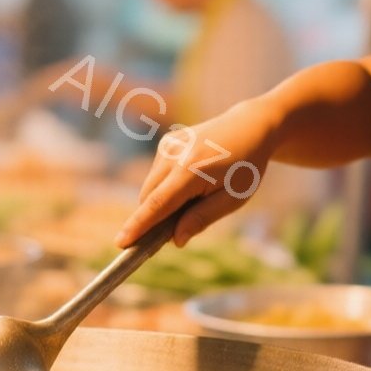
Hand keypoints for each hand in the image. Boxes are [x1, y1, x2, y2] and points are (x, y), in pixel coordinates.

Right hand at [115, 97, 281, 247]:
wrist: (249, 127)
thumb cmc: (246, 167)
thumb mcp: (233, 199)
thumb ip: (202, 218)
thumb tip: (175, 240)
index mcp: (192, 171)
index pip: (157, 205)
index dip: (137, 226)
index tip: (120, 243)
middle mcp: (174, 156)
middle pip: (148, 198)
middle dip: (152, 219)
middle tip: (172, 234)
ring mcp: (168, 146)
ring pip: (150, 187)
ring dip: (161, 202)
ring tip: (194, 199)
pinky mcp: (166, 142)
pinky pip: (157, 174)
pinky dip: (166, 186)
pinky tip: (192, 180)